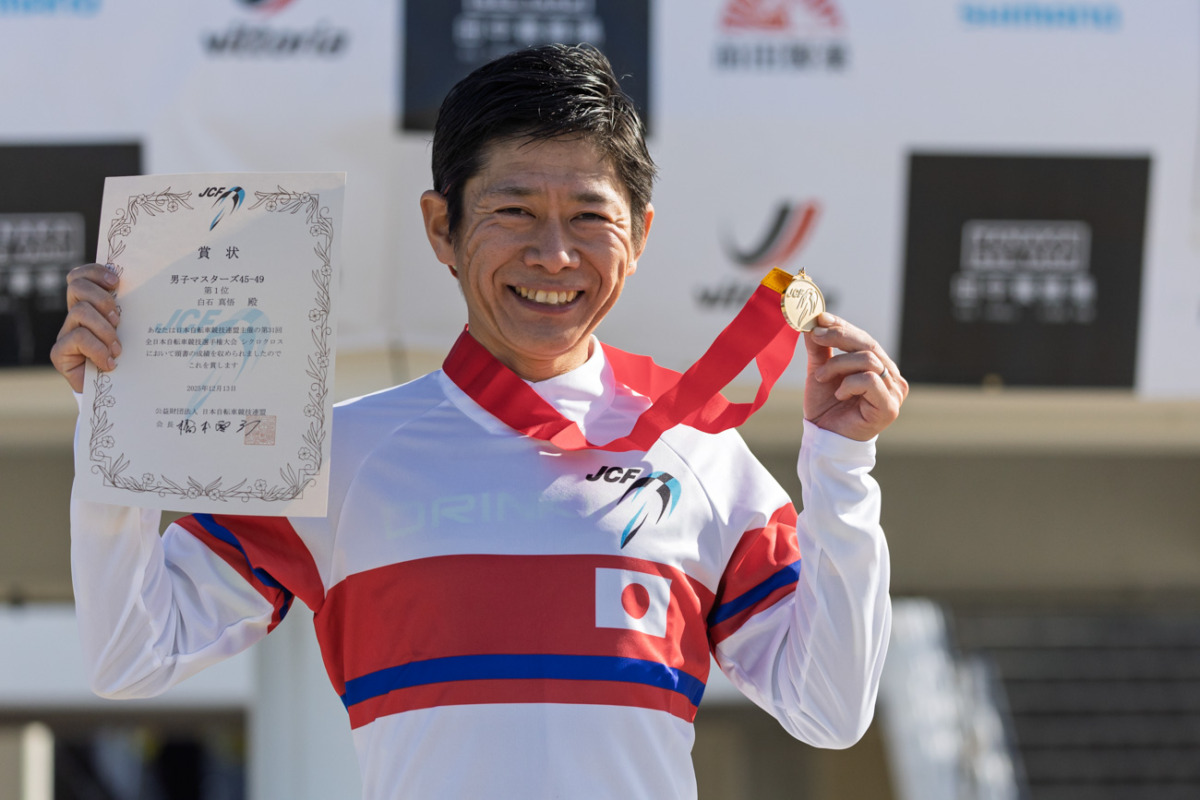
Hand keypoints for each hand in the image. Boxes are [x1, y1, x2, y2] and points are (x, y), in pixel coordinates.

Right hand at [50, 263, 121, 393]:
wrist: (120, 392)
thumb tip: (151, 288)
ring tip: (118, 347)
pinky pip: (77, 338)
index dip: (94, 272)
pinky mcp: (59, 353)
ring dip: (104, 329)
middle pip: (76, 287)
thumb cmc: (131, 357)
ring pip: (80, 312)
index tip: (117, 281)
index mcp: (91, 305)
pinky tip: (110, 363)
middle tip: (118, 318)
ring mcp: (65, 334)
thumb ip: (133, 311)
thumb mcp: (134, 331)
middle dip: (101, 298)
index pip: (80, 276)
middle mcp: (75, 316)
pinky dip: (98, 350)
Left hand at [803, 312, 906, 441]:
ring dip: (838, 364)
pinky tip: (839, 395)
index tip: (821, 318)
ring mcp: (894, 392)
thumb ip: (821, 349)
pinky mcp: (890, 407)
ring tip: (820, 377)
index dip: (843, 325)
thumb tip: (813, 322)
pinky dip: (849, 384)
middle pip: (869, 344)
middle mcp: (892, 377)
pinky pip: (870, 380)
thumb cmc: (826, 407)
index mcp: (880, 366)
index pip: (864, 338)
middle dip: (839, 336)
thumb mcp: (820, 371)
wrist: (824, 439)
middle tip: (816, 335)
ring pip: (869, 360)